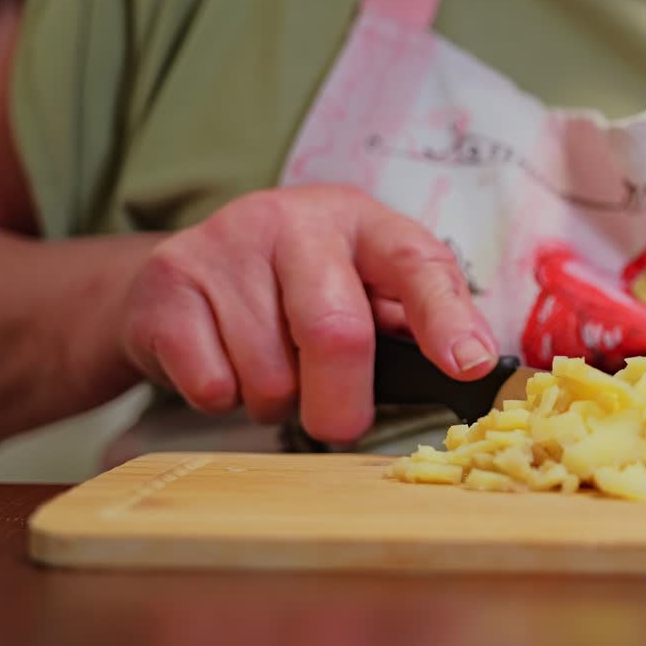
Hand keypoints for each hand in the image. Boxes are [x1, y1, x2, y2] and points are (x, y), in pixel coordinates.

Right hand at [118, 184, 496, 442]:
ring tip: (271, 372)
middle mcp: (295, 220)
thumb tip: (476, 366)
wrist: (184, 278)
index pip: (417, 264)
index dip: (448, 319)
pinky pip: (212, 384)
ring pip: (269, 374)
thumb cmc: (298, 293)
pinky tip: (224, 364)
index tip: (470, 365)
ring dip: (277, 402)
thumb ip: (415, 321)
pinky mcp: (169, 283)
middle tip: (337, 425)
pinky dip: (225, 400)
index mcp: (363, 223)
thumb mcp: (363, 288)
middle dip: (342, 404)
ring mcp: (226, 244)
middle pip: (336, 333)